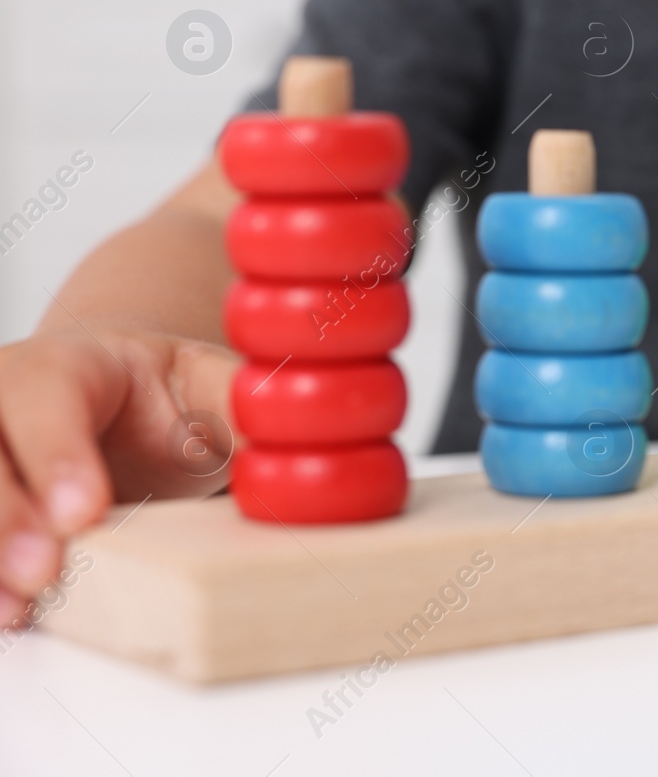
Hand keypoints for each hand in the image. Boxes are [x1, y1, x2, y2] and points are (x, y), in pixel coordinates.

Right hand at [0, 328, 236, 623]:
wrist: (120, 403)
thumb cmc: (165, 398)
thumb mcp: (212, 387)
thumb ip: (248, 411)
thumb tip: (307, 451)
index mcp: (69, 363)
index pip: (47, 396)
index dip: (59, 455)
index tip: (86, 514)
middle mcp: (2, 402)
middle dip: (10, 516)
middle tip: (44, 573)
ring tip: (16, 610)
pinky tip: (9, 612)